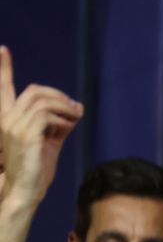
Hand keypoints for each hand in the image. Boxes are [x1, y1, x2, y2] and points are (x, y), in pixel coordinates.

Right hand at [0, 46, 83, 207]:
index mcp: (7, 119)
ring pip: (43, 100)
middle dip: (58, 94)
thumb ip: (58, 123)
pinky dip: (63, 116)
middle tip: (74, 107)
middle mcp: (6, 119)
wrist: (25, 191)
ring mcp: (14, 126)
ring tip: (76, 115)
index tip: (2, 49)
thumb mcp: (48, 141)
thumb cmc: (36, 170)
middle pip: (34, 91)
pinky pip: (47, 114)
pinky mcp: (26, 135)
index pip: (2, 88)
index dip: (2, 68)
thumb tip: (76, 109)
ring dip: (65, 105)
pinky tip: (70, 125)